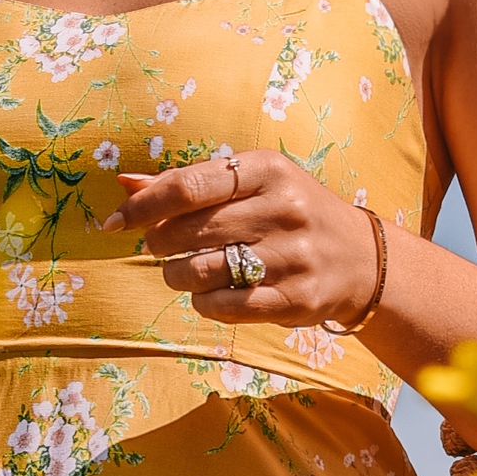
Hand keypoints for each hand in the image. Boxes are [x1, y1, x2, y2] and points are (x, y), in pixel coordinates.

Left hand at [113, 146, 384, 327]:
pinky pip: (225, 306)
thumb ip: (189, 182)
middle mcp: (284, 210)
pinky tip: (208, 293)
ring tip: (183, 271)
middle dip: (160, 242)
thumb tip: (124, 184)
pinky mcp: (297, 299)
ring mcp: (293, 257)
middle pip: (190, 231)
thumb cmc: (288, 212)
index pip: (190, 185)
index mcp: (268, 170)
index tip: (115, 223)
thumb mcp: (250, 182)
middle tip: (160, 246)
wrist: (361, 258)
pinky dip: (204, 302)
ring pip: (202, 272)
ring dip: (177, 275)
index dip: (144, 206)